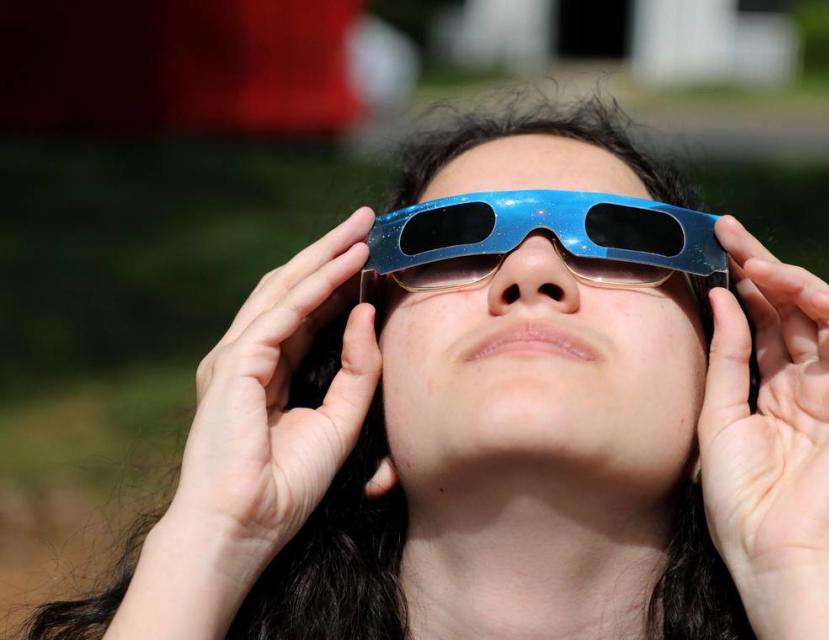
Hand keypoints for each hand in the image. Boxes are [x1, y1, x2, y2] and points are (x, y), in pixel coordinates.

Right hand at [165, 205, 380, 554]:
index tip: (376, 259)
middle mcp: (249, 357)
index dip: (340, 282)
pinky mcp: (235, 363)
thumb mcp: (340, 421)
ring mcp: (236, 357)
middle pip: (293, 289)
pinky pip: (284, 313)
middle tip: (367, 221)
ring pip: (285, 289)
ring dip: (325, 255)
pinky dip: (316, 285)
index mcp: (269, 373)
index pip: (306, 312)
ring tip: (362, 228)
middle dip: (330, 252)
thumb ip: (357, 369)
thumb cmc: (287, 486)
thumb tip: (365, 314)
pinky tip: (347, 264)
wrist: (245, 525)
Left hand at [696, 215, 828, 581]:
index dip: (744, 281)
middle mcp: (810, 382)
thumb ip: (727, 354)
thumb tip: (721, 294)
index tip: (715, 244)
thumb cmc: (738, 494)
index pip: (763, 320)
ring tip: (764, 267)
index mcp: (773, 389)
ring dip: (802, 282)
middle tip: (732, 232)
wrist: (772, 547)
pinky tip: (819, 297)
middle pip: (793, 309)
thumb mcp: (718, 413)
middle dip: (764, 266)